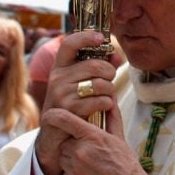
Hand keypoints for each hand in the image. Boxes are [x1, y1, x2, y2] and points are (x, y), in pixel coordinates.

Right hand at [35, 31, 116, 174]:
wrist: (56, 137)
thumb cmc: (73, 106)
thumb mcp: (81, 84)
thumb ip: (99, 68)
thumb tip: (117, 54)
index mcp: (60, 68)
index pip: (69, 43)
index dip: (86, 37)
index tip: (101, 37)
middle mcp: (57, 78)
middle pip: (94, 65)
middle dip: (109, 72)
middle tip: (110, 79)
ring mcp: (61, 95)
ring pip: (99, 83)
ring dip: (109, 90)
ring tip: (105, 96)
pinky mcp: (68, 111)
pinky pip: (99, 101)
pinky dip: (107, 103)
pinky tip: (103, 107)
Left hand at [52, 106, 147, 174]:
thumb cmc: (127, 166)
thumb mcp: (120, 139)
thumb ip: (112, 116)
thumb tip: (110, 98)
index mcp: (93, 137)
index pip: (63, 119)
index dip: (53, 115)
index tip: (49, 114)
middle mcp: (81, 151)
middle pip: (65, 141)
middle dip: (73, 145)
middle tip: (91, 153)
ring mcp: (74, 169)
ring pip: (63, 157)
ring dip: (72, 160)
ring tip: (92, 166)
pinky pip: (65, 174)